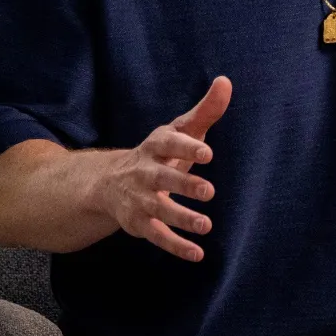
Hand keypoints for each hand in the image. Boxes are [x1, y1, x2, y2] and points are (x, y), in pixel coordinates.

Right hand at [92, 76, 230, 261]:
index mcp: (155, 146)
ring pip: (159, 209)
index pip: (169, 144)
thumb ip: (205, 110)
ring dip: (181, 218)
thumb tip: (225, 82)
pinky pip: (157, 235)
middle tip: (209, 191)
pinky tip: (197, 253)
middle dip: (183, 184)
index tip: (207, 153)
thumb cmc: (160, 153)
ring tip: (206, 225)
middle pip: (162, 177)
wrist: (110, 182)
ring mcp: (139, 199)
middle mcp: (144, 172)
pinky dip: (176, 246)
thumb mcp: (179, 130)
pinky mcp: (138, 223)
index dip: (186, 148)